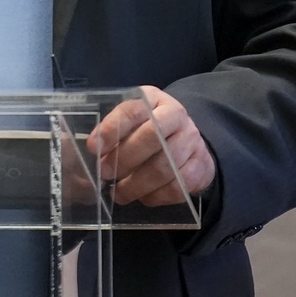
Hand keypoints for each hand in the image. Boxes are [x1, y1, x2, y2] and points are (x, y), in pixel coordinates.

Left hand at [85, 86, 215, 206]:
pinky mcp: (202, 166)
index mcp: (154, 99)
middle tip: (105, 173)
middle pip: (151, 138)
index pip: (132, 110)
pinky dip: (156, 196)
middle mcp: (177, 116)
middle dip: (124, 159)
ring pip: (164, 167)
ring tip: (118, 193)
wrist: (189, 139)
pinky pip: (178, 187)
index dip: (111, 129)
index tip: (93, 147)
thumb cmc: (150, 127)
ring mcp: (192, 141)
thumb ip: (115, 130)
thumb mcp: (133, 119)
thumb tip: (95, 149)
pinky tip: (142, 197)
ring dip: (137, 184)